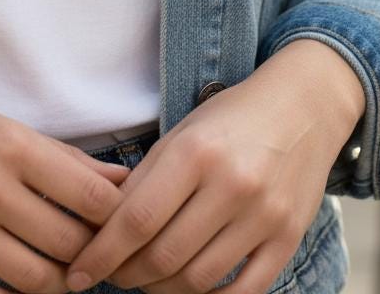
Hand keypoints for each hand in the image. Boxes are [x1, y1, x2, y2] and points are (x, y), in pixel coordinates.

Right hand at [0, 79, 133, 293]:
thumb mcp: (2, 128)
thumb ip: (62, 158)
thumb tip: (121, 181)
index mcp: (11, 144)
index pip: (90, 195)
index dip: (117, 217)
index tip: (121, 223)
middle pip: (68, 243)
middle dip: (92, 256)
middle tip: (96, 256)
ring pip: (35, 279)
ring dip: (60, 284)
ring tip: (65, 274)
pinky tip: (23, 289)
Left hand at [64, 41, 365, 293]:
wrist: (302, 105)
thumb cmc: (231, 117)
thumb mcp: (183, 132)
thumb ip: (146, 178)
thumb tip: (104, 229)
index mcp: (196, 152)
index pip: (136, 219)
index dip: (101, 254)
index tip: (77, 272)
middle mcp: (231, 184)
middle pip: (164, 256)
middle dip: (126, 275)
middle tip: (111, 276)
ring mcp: (264, 214)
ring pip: (199, 280)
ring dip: (162, 290)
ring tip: (146, 281)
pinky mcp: (288, 237)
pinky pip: (244, 291)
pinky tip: (189, 290)